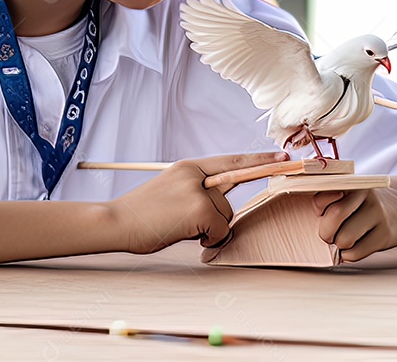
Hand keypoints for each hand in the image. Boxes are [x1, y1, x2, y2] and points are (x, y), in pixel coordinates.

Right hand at [108, 151, 289, 254]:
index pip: (231, 161)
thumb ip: (196, 190)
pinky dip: (207, 238)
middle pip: (228, 199)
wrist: (114, 222)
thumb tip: (219, 206)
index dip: (259, 160)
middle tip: (182, 221)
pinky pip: (220, 229)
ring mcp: (198, 191)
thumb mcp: (170, 190)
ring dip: (207, 228)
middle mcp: (195, 174)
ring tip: (176, 226)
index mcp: (188, 167)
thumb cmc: (141, 214)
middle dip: (214, 216)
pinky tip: (183, 234)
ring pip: (225, 215)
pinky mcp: (199, 209)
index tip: (283, 158)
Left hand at [311, 187, 396, 262]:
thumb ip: (330, 198)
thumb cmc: (368, 204)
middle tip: (329, 236)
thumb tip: (315, 221)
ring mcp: (378, 214)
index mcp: (352, 183)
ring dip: (339, 246)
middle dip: (326, 232)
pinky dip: (349, 255)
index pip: (323, 196)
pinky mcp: (386, 234)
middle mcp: (366, 194)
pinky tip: (354, 248)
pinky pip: (356, 252)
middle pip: (335, 215)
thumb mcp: (353, 193)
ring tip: (345, 241)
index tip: (322, 215)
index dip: (318, 210)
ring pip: (345, 238)